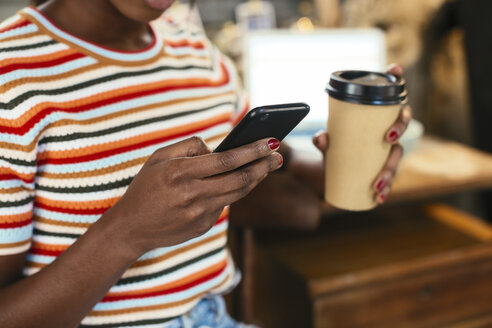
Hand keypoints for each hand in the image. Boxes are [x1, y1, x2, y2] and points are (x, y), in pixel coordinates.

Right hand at [105, 137, 282, 254]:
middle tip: (279, 155)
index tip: (271, 141)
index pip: (228, 159)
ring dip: (257, 178)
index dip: (253, 150)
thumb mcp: (159, 158)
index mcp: (181, 172)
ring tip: (269, 166)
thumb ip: (189, 146)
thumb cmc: (145, 187)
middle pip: (240, 178)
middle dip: (264, 165)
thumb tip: (217, 148)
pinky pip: (224, 204)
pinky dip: (235, 191)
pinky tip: (243, 181)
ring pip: (238, 193)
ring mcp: (199, 213)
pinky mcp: (202, 226)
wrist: (131, 227)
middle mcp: (193, 194)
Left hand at [312, 64, 411, 204]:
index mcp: (375, 119)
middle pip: (402, 124)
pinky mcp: (381, 171)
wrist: (327, 177)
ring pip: (397, 157)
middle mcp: (385, 132)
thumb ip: (322, 139)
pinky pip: (389, 180)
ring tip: (377, 183)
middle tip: (388, 140)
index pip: (389, 96)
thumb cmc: (332, 150)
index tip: (394, 69)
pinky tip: (378, 197)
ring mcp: (385, 153)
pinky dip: (385, 190)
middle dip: (400, 129)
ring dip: (390, 170)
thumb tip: (321, 138)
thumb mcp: (326, 144)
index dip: (396, 79)